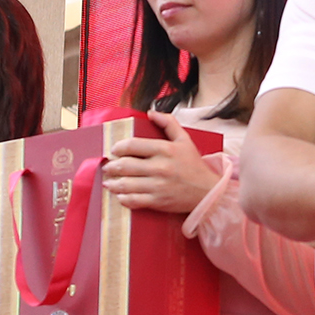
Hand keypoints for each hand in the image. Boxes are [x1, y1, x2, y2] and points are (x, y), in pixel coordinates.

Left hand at [104, 113, 219, 213]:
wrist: (207, 192)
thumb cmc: (194, 165)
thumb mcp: (184, 140)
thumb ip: (168, 123)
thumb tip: (151, 112)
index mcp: (165, 150)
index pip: (133, 145)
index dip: (118, 147)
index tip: (114, 150)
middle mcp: (160, 167)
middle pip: (125, 165)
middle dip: (111, 166)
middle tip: (107, 166)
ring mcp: (158, 186)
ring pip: (126, 184)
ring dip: (113, 183)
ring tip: (108, 182)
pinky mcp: (157, 201)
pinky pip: (133, 200)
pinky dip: (123, 198)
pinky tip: (120, 195)